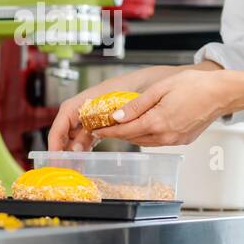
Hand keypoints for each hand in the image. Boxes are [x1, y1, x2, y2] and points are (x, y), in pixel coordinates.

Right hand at [47, 67, 173, 151]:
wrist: (188, 81)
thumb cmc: (167, 81)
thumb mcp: (150, 92)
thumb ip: (133, 106)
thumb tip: (115, 120)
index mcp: (104, 91)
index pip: (70, 110)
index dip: (59, 130)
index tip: (55, 149)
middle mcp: (102, 100)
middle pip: (73, 120)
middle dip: (62, 142)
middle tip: (60, 162)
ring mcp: (107, 108)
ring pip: (83, 127)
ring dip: (75, 144)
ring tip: (71, 163)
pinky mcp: (115, 116)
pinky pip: (95, 130)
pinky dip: (88, 143)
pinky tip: (86, 154)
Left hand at [91, 69, 234, 147]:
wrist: (222, 94)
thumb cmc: (195, 86)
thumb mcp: (160, 89)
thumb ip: (137, 105)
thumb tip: (117, 116)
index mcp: (157, 122)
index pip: (124, 131)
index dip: (108, 131)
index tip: (96, 128)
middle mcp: (165, 136)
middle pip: (133, 138)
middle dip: (118, 132)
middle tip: (106, 125)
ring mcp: (175, 140)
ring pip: (146, 141)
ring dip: (133, 134)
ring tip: (122, 125)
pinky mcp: (182, 141)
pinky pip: (159, 141)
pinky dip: (148, 135)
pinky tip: (145, 125)